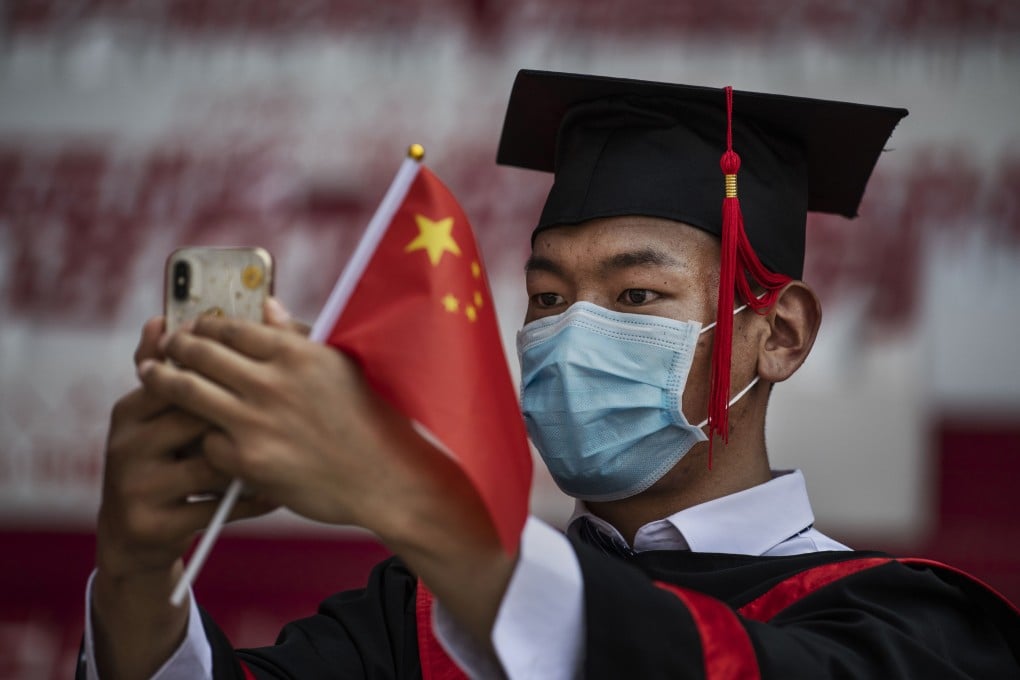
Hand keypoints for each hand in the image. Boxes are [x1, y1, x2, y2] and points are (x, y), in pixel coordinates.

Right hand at [97, 317, 274, 579]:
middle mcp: (126, 443)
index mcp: (132, 409)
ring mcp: (136, 485)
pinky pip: (216, 508)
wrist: (136, 537)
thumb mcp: (165, 420)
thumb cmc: (168, 463)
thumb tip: (172, 316)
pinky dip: (251, 501)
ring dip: (253, 460)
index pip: (182, 376)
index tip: (267, 375)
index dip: (227, 373)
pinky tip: (275, 495)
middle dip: (243, 414)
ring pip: (211, 463)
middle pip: (196, 416)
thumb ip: (181, 373)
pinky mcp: (152, 523)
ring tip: (290, 453)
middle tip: (288, 411)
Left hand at [136, 299, 517, 654]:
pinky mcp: (248, 460)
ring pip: (188, 392)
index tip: (193, 326)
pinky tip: (193, 431)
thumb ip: (298, 336)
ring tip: (150, 374)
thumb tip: (266, 308)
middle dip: (175, 345)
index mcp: (296, 353)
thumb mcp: (340, 365)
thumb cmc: (368, 418)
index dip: (204, 325)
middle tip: (164, 345)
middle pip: (200, 352)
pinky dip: (201, 435)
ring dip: (163, 380)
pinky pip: (206, 440)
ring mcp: (256, 421)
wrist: (385, 478)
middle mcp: (272, 382)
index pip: (231, 327)